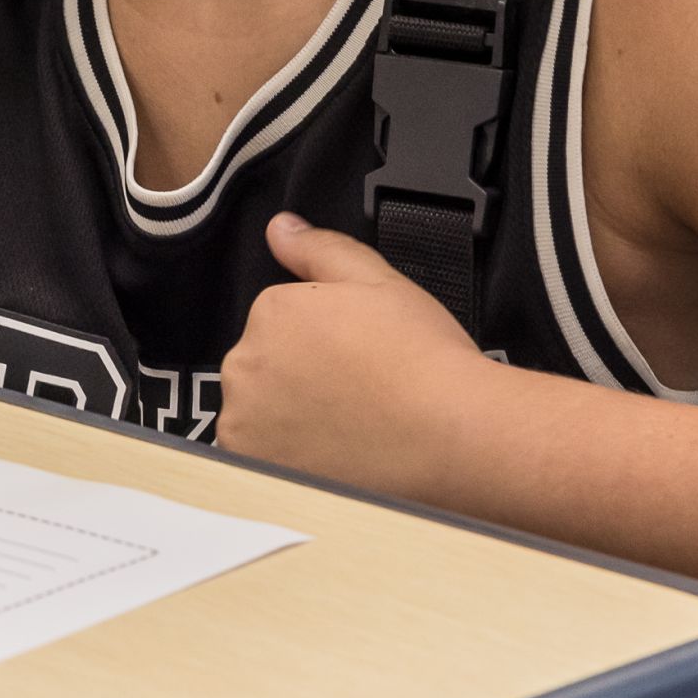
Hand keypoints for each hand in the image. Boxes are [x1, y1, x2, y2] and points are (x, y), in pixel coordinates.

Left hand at [213, 215, 501, 493]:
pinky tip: (330, 457)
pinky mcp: (254, 468)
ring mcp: (245, 420)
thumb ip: (319, 250)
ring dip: (287, 419)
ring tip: (348, 430)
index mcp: (271, 312)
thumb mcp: (378, 281)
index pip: (282, 323)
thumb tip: (280, 228)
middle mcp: (245, 364)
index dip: (324, 342)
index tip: (359, 360)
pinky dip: (284, 457)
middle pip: (264, 366)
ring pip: (259, 412)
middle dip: (299, 377)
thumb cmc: (423, 359)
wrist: (452, 436)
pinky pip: (257, 456)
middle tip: (356, 395)